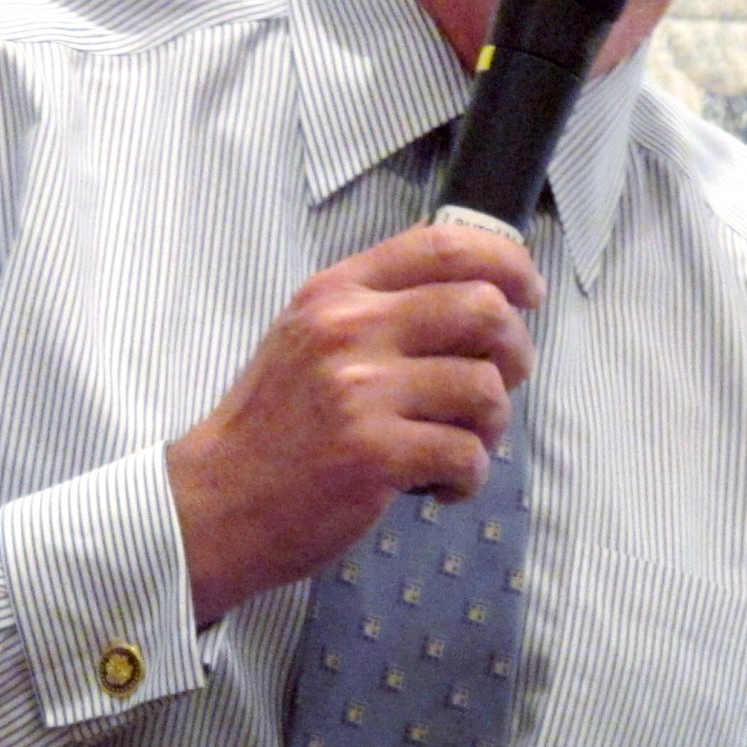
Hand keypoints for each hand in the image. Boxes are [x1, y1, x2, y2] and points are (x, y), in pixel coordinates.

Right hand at [166, 223, 542, 624]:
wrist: (217, 501)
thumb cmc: (274, 425)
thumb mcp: (308, 336)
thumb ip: (377, 306)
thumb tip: (476, 293)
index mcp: (338, 292)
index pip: (443, 246)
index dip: (506, 263)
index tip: (528, 291)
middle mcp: (350, 329)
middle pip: (483, 310)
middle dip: (515, 352)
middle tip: (504, 383)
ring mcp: (361, 392)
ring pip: (485, 388)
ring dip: (494, 425)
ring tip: (463, 445)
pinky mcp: (373, 455)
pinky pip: (466, 454)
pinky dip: (469, 477)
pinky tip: (441, 486)